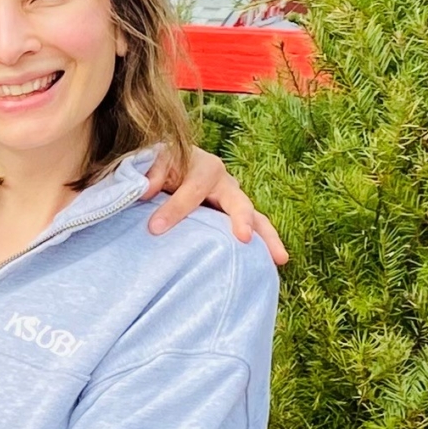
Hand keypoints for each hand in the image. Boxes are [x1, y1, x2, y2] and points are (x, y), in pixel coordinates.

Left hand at [144, 143, 287, 263]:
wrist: (175, 165)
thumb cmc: (165, 165)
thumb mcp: (154, 162)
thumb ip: (151, 172)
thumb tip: (147, 190)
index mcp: (205, 168)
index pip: (193, 191)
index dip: (175, 209)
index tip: (155, 228)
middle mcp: (226, 184)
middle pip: (239, 203)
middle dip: (242, 220)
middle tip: (244, 238)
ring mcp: (235, 201)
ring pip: (256, 219)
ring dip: (267, 238)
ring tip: (280, 259)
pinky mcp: (236, 216)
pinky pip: (253, 231)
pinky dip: (262, 247)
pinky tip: (269, 267)